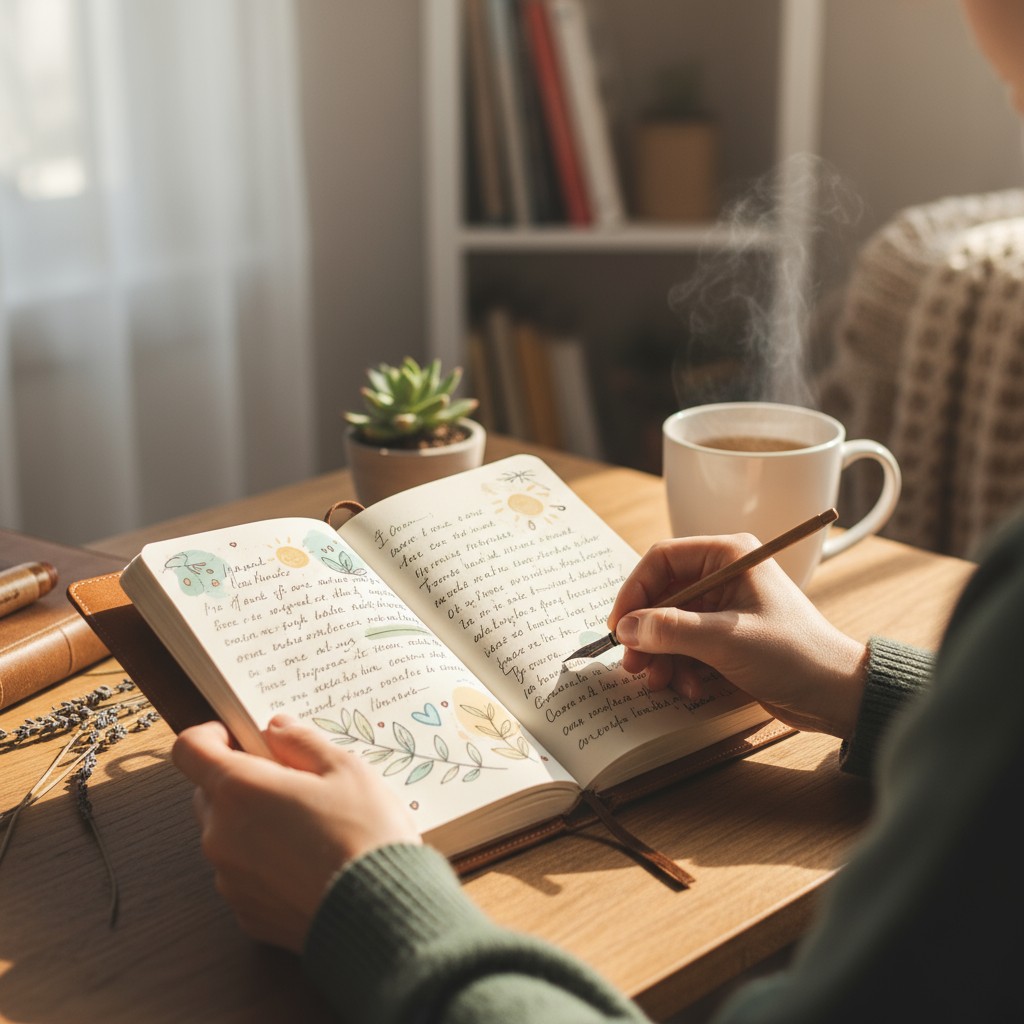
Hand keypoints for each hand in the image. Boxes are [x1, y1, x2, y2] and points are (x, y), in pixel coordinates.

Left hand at [172, 714, 420, 952]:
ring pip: (226, 836)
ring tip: (307, 828)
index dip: (210, 736)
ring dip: (253, 825)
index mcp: (240, 789)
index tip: (237, 735)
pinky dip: (265, 865)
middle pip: (208, 793)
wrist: (380, 913)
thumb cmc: (364, 834)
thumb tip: (277, 729)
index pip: (190, 749)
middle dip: (240, 781)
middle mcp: (221, 834)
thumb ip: (302, 742)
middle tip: (289, 781)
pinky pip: (243, 876)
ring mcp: (229, 879)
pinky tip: (307, 864)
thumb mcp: (345, 769)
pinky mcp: (245, 913)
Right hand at [608, 534, 867, 737]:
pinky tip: (691, 688)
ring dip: (661, 656)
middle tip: (633, 663)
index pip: (662, 560)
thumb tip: (627, 627)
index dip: (634, 591)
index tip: (619, 626)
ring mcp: (724, 608)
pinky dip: (681, 668)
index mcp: (728, 556)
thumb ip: (671, 630)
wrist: (836, 694)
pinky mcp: (727, 638)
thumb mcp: (725, 640)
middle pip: (661, 596)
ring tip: (661, 682)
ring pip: (670, 626)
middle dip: (647, 633)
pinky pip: (686, 647)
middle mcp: (723, 576)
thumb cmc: (794, 654)